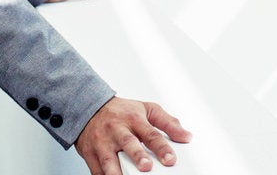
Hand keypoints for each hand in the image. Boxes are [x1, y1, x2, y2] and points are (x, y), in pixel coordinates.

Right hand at [75, 97, 191, 174]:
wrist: (90, 107)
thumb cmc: (121, 111)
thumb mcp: (147, 109)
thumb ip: (168, 122)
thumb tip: (186, 136)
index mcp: (134, 119)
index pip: (151, 134)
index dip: (162, 147)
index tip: (170, 159)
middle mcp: (117, 130)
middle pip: (129, 143)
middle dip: (137, 156)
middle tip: (146, 167)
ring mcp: (102, 142)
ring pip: (108, 159)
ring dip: (116, 172)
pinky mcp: (90, 153)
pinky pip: (96, 169)